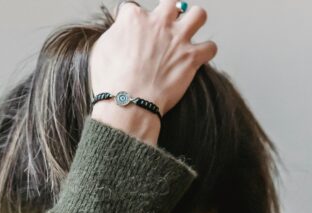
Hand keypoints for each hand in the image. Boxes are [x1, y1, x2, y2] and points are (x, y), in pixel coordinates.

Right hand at [90, 1, 216, 116]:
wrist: (127, 103)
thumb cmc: (111, 82)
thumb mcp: (101, 50)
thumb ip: (114, 34)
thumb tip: (120, 31)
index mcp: (134, 19)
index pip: (133, 8)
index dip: (131, 21)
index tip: (131, 31)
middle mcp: (159, 23)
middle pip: (171, 2)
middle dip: (169, 12)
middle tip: (165, 26)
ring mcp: (178, 39)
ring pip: (198, 15)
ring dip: (194, 22)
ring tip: (187, 33)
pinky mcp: (191, 58)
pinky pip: (210, 47)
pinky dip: (206, 52)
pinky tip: (198, 58)